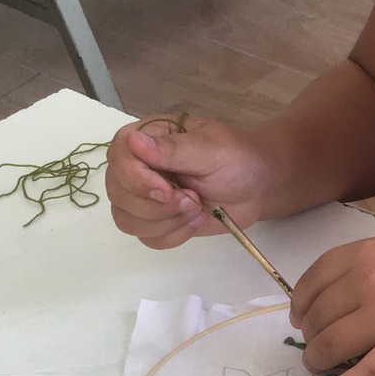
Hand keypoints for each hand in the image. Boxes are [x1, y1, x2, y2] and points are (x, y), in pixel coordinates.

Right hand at [106, 112, 270, 248]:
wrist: (257, 187)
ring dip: (165, 222)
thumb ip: (172, 149)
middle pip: (118, 194)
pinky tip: (194, 222)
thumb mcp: (210, 149)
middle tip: (194, 199)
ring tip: (197, 210)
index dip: (137, 179)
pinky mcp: (156, 221)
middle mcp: (137, 167)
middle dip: (157, 206)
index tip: (168, 190)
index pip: (118, 157)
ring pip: (127, 220)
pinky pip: (147, 238)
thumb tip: (133, 141)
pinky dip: (172, 235)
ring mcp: (144, 196)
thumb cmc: (237, 160)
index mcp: (146, 138)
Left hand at [289, 236, 374, 375]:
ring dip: (316, 359)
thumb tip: (324, 301)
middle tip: (316, 344)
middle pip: (320, 314)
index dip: (300, 301)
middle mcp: (373, 281)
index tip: (298, 317)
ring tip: (317, 366)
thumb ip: (365, 269)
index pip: (316, 278)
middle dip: (311, 334)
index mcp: (371, 252)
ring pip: (332, 344)